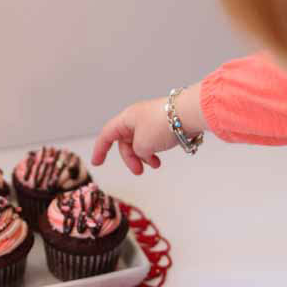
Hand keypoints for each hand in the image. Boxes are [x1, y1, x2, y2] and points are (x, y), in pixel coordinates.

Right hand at [91, 84, 205, 173]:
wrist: (189, 114)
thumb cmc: (163, 125)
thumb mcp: (143, 144)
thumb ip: (136, 151)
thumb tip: (142, 152)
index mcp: (126, 119)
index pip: (107, 135)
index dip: (100, 149)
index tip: (97, 163)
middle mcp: (136, 118)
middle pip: (125, 142)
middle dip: (131, 159)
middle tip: (139, 172)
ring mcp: (150, 121)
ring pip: (140, 143)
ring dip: (145, 157)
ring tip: (156, 165)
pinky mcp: (163, 124)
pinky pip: (152, 141)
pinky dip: (154, 151)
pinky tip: (160, 158)